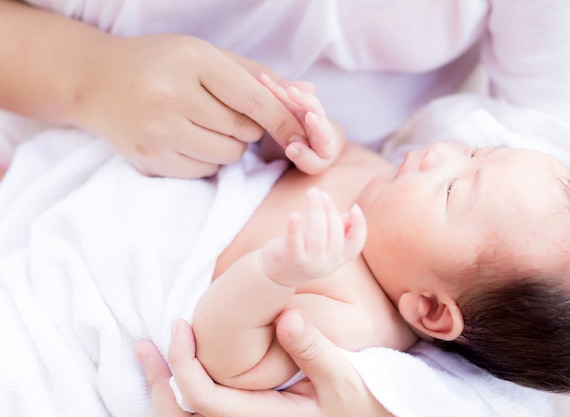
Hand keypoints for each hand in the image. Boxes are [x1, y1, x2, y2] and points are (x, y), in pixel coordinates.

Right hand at [78, 34, 305, 177]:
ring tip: (204, 124)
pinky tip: (187, 138)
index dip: (283, 120)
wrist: (96, 82)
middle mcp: (172, 98)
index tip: (304, 134)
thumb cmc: (161, 63)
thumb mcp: (206, 55)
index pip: (254, 100)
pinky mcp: (150, 160)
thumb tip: (309, 93)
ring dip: (229, 145)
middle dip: (246, 127)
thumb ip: (257, 76)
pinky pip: (204, 171)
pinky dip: (207, 159)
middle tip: (223, 111)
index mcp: (191, 62)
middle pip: (243, 133)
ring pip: (227, 156)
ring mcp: (158, 133)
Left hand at [136, 310, 392, 416]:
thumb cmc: (364, 408)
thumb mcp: (346, 381)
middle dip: (157, 383)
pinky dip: (189, 395)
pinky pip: (210, 413)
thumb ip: (317, 351)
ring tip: (153, 361)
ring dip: (166, 392)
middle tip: (143, 348)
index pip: (203, 398)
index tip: (180, 325)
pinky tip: (191, 372)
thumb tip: (286, 315)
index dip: (183, 363)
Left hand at [259, 187, 365, 285]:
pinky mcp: (292, 260)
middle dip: (329, 209)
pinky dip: (294, 229)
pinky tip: (294, 215)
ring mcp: (310, 264)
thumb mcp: (324, 242)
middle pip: (335, 233)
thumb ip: (338, 231)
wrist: (278, 272)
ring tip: (312, 192)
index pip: (356, 244)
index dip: (359, 226)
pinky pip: (295, 244)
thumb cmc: (304, 249)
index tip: (354, 207)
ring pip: (318, 236)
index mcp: (339, 258)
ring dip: (316, 210)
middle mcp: (328, 264)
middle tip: (320, 193)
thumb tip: (349, 215)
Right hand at [260, 74, 343, 173]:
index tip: (310, 117)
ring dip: (280, 90)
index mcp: (325, 136)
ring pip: (294, 98)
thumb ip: (306, 158)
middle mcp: (316, 118)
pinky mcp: (292, 103)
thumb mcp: (313, 163)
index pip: (322, 130)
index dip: (317, 124)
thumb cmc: (315, 158)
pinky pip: (283, 94)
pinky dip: (272, 88)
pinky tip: (261, 78)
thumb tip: (292, 148)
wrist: (316, 143)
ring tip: (264, 80)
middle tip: (291, 91)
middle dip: (302, 99)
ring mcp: (303, 108)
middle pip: (313, 106)